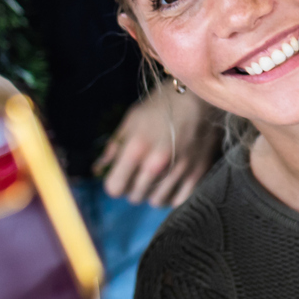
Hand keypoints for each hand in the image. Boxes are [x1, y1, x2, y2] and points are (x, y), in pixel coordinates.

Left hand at [96, 84, 223, 207]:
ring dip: (153, 192)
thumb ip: (114, 147)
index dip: (115, 183)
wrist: (200, 97)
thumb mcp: (132, 120)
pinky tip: (172, 182)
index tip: (120, 176)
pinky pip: (178, 201)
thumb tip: (98, 170)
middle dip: (134, 188)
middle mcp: (156, 164)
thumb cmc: (161, 106)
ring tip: (157, 178)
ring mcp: (178, 170)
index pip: (114, 188)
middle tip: (140, 174)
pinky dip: (172, 195)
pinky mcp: (197, 173)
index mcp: (136, 149)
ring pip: (156, 201)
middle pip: (134, 197)